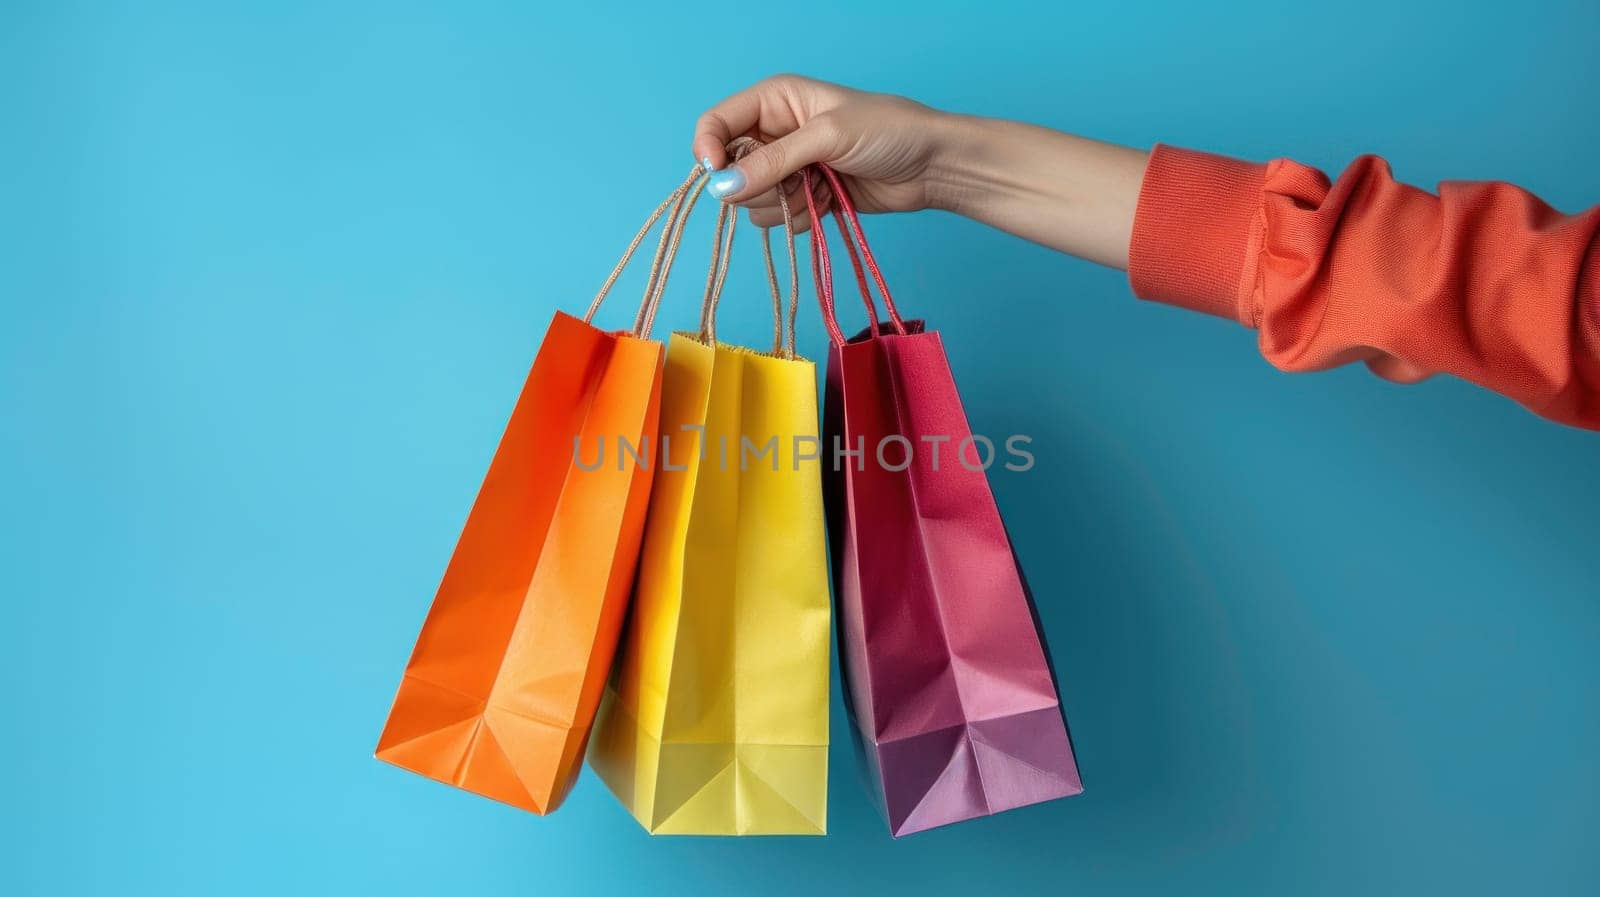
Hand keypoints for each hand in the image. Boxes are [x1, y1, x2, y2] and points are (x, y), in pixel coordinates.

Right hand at [691, 75, 958, 228]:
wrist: (933, 166)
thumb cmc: (888, 131)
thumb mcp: (827, 136)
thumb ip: (773, 161)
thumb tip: (723, 187)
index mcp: (775, 100)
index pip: (716, 124)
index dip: (709, 150)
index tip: (719, 177)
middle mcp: (775, 133)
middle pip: (730, 170)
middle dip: (758, 182)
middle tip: (798, 178)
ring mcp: (789, 169)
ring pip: (751, 200)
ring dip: (783, 202)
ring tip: (821, 187)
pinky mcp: (804, 199)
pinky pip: (776, 219)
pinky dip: (799, 217)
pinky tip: (829, 201)